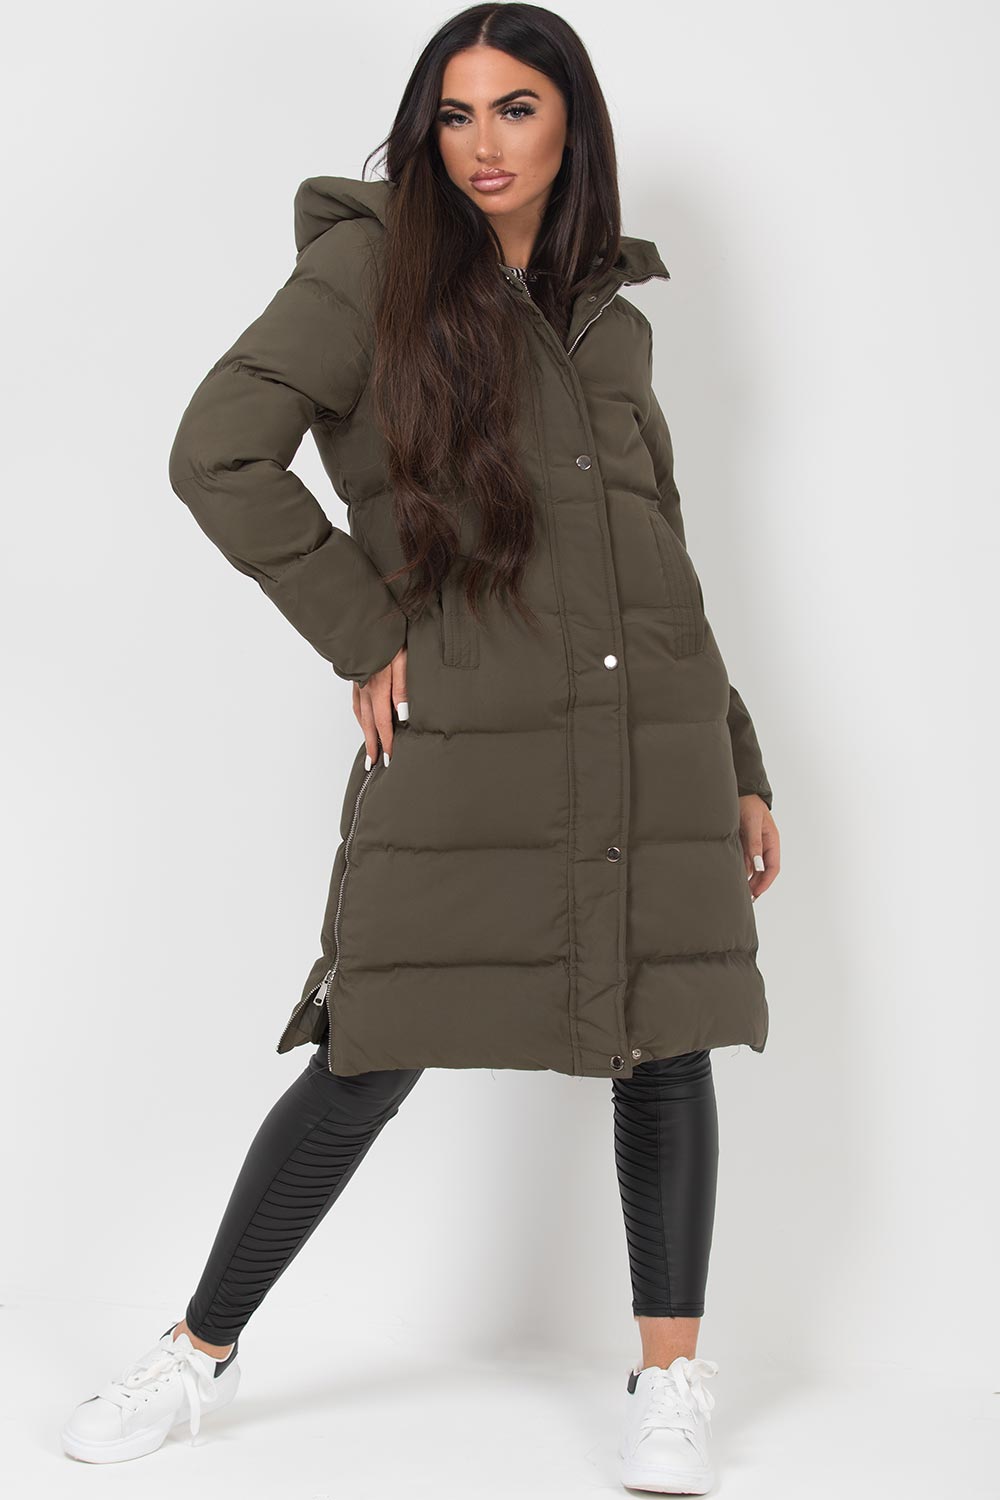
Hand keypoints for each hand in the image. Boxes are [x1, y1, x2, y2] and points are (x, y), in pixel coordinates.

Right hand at [353, 644, 407, 766]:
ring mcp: (358, 682)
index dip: (386, 742)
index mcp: (378, 688)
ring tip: (368, 748)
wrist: (367, 621)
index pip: (382, 722)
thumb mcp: (403, 661)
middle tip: (373, 764)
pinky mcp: (356, 675)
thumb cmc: (390, 639)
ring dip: (364, 733)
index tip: (388, 759)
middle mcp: (365, 688)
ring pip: (359, 713)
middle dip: (372, 745)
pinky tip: (362, 719)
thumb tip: (402, 716)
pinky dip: (359, 715)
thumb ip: (403, 689)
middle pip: (368, 723)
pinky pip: (356, 702)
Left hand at [738, 794, 779, 900]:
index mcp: (772, 841)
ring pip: (753, 867)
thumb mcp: (752, 824)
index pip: (773, 868)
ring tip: (738, 891)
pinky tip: (733, 876)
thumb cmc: (748, 804)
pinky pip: (744, 859)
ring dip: (748, 879)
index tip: (756, 893)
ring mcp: (754, 845)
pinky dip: (741, 869)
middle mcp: (765, 845)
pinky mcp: (744, 842)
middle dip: (756, 885)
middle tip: (746, 898)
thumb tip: (758, 866)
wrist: (740, 791)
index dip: (765, 883)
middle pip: (763, 871)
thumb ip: (754, 844)